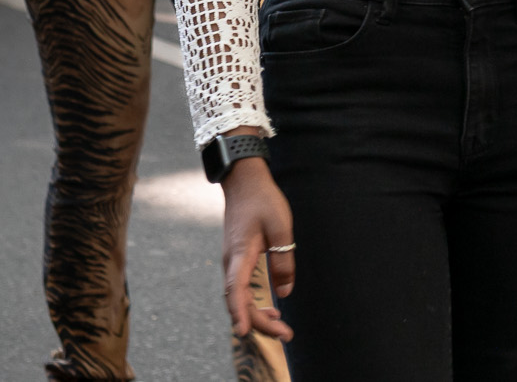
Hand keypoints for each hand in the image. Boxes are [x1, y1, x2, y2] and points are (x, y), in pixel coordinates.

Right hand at [220, 155, 294, 342]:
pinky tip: (270, 309)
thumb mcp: (281, 227)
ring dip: (257, 315)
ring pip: (239, 298)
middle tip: (286, 334)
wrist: (244, 183)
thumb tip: (284, 293)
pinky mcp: (237, 262)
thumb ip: (283, 260)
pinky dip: (253, 304)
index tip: (245, 332)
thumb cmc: (263, 201)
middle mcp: (231, 263)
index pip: (235, 290)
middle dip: (260, 322)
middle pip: (239, 302)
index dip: (240, 312)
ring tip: (281, 327)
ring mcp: (232, 263)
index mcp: (240, 254)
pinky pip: (240, 290)